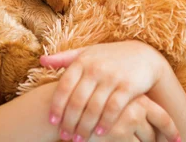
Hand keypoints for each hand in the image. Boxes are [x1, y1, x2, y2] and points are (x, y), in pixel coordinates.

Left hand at [40, 40, 167, 140]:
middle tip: (65, 137)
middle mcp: (96, 68)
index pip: (64, 87)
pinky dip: (105, 123)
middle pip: (77, 101)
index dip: (57, 107)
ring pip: (94, 108)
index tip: (53, 122)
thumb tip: (41, 60)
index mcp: (82, 61)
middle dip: (69, 122)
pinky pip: (113, 109)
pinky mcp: (128, 87)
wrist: (144, 55)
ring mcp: (112, 77)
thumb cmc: (110, 57)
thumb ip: (65, 58)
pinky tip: (99, 134)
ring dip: (84, 127)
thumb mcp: (87, 53)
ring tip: (79, 139)